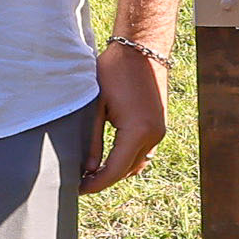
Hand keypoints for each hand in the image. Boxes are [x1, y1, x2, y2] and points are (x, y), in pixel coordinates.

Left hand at [79, 38, 171, 193]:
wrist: (141, 48)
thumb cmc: (114, 72)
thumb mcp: (97, 108)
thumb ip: (94, 141)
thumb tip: (89, 169)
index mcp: (137, 132)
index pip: (114, 171)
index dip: (96, 184)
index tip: (79, 189)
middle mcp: (153, 135)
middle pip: (127, 171)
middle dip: (105, 179)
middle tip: (82, 182)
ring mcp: (159, 131)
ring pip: (137, 163)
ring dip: (117, 170)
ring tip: (94, 171)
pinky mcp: (160, 124)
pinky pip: (144, 151)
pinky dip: (128, 159)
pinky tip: (111, 157)